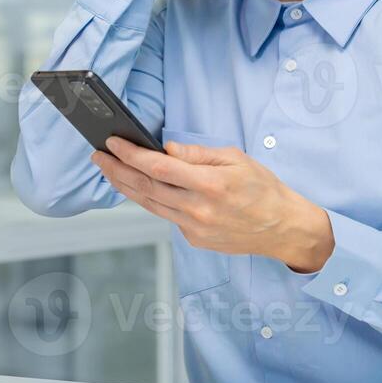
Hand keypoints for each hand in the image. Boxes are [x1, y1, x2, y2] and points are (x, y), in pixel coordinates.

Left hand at [92, 136, 334, 272]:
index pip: (158, 166)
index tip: (113, 143)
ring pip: (149, 204)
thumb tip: (166, 148)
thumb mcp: (236, 159)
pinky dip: (149, 200)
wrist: (283, 228)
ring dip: (124, 186)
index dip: (130, 154)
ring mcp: (194, 228)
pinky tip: (138, 188)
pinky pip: (165, 215)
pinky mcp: (194, 239)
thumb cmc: (263, 189)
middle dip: (117, 169)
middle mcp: (198, 209)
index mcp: (210, 184)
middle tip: (98, 156)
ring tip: (108, 171)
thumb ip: (198, 154)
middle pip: (146, 187)